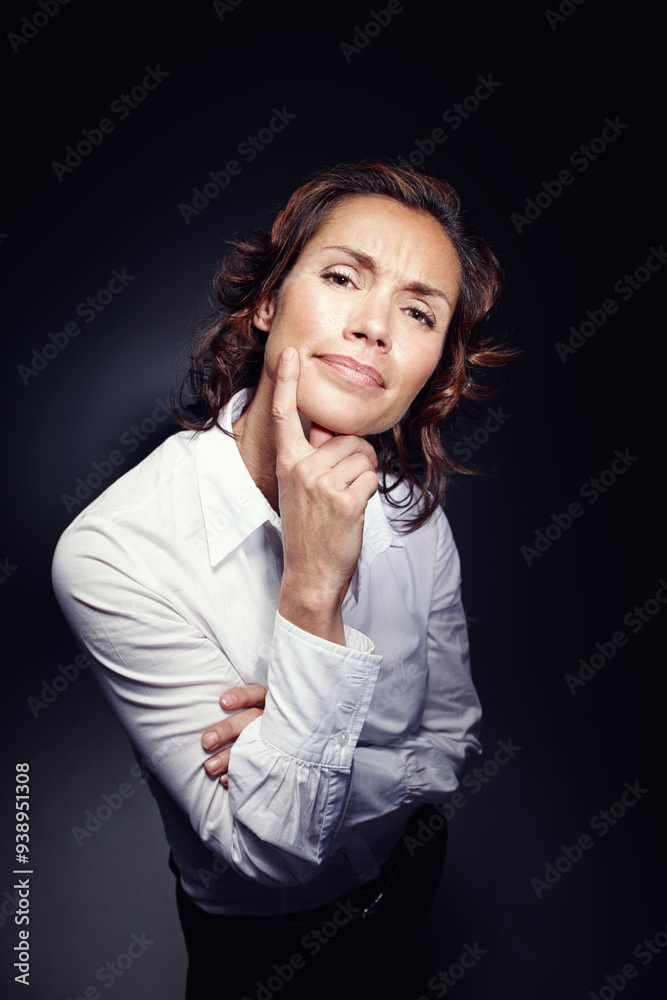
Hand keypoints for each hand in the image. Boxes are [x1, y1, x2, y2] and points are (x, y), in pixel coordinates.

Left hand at [202, 684, 265, 785]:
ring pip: (254, 746)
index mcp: (263, 704)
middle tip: (206, 742)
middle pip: (252, 719)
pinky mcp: (271, 761)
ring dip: (229, 756)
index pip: (255, 694)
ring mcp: (272, 741)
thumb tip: (193, 707)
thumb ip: (226, 710)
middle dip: (228, 729)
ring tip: (209, 767)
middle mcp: (269, 720)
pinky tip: (224, 779)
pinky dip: (239, 773)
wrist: (270, 755)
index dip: (241, 697)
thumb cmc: (242, 726)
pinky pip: (258, 769)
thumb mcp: (242, 712)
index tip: (222, 702)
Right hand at [272, 348, 378, 640]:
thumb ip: (313, 457)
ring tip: (344, 501)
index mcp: (286, 461)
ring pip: (364, 456)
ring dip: (364, 477)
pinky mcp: (345, 499)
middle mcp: (301, 468)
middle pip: (348, 438)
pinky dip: (370, 493)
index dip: (288, 382)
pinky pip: (372, 478)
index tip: (290, 353)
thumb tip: (332, 431)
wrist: (310, 572)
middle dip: (355, 459)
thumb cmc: (309, 528)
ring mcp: (322, 483)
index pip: (285, 415)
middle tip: (339, 490)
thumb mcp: (299, 487)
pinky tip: (352, 512)